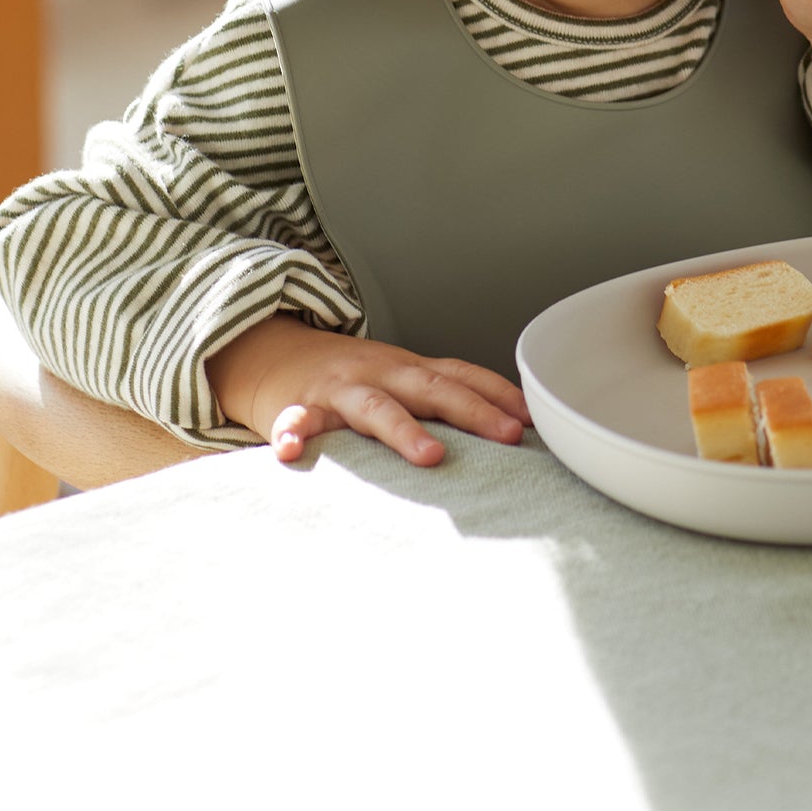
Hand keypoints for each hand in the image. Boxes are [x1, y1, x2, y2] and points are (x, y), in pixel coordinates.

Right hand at [206, 314, 530, 467]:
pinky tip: (291, 452)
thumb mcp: (399, 382)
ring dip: (403, 430)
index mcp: (408, 370)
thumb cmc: (352, 381)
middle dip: (473, 411)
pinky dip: (293, 433)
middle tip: (509, 435)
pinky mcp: (300, 406)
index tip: (536, 419)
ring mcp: (342, 389)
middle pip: (431, 388)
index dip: (499, 394)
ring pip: (375, 407)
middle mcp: (381, 373)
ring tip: (430, 455)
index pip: (462, 375)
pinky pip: (296, 420)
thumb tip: (507, 434)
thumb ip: (440, 403)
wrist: (276, 355)